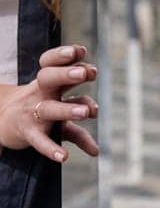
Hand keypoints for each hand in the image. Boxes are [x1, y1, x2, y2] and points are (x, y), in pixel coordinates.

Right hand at [0, 44, 100, 161]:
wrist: (3, 123)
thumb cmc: (38, 106)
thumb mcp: (58, 102)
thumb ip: (81, 103)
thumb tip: (101, 127)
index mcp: (48, 81)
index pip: (51, 63)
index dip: (63, 55)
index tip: (81, 50)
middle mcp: (41, 94)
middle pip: (49, 78)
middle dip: (67, 74)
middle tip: (87, 72)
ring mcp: (33, 113)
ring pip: (50, 109)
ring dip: (68, 109)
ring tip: (87, 112)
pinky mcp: (28, 133)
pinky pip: (40, 140)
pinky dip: (52, 148)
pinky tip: (64, 156)